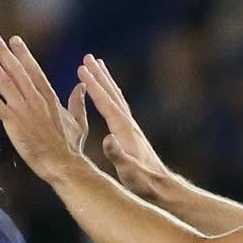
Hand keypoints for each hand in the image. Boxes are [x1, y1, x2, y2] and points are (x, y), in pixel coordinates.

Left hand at [0, 33, 88, 181]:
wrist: (63, 163)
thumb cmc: (71, 146)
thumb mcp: (78, 120)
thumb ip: (78, 101)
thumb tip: (82, 85)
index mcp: (50, 97)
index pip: (34, 69)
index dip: (23, 54)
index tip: (14, 40)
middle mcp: (36, 99)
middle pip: (17, 70)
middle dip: (4, 52)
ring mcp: (24, 110)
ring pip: (5, 83)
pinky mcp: (14, 123)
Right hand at [77, 54, 174, 201]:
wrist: (160, 185)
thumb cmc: (143, 181)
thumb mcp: (128, 170)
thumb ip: (118, 155)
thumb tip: (107, 139)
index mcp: (124, 130)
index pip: (106, 102)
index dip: (94, 85)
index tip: (82, 69)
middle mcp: (128, 123)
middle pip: (112, 93)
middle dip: (99, 75)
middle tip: (88, 57)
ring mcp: (130, 126)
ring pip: (116, 97)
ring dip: (105, 80)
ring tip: (97, 65)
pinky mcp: (130, 131)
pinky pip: (117, 106)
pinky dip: (109, 94)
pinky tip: (105, 93)